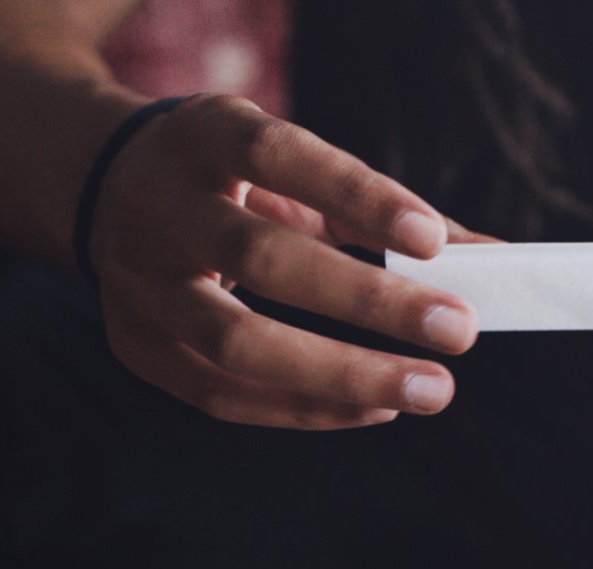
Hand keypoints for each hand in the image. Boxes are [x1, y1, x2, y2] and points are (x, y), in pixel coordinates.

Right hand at [88, 94, 485, 428]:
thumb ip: (380, 210)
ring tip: (427, 389)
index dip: (359, 196)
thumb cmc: (227, 178)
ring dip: (341, 374)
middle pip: (261, 260)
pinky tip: (371, 408)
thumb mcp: (291, 165)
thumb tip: (493, 259)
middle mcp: (159, 206)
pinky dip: (303, 407)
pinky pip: (221, 395)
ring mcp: (136, 281)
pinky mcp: (134, 345)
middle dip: (367, 301)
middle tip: (458, 331)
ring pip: (234, 342)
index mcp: (203, 137)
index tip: (436, 241)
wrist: (99, 189)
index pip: (281, 157)